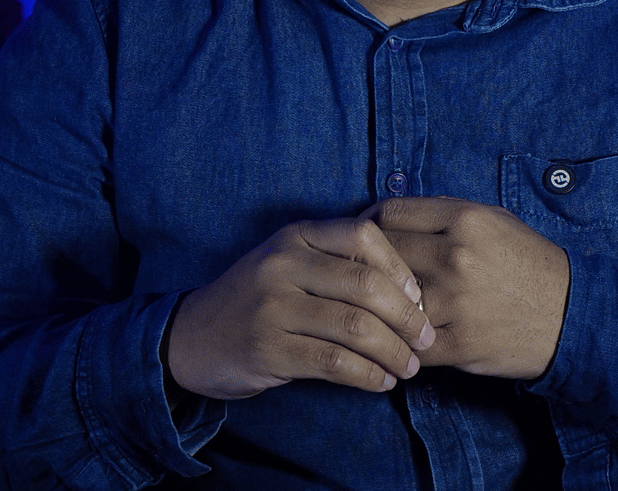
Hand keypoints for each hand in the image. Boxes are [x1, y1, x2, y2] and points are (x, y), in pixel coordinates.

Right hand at [166, 217, 435, 399]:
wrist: (191, 337)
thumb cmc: (259, 300)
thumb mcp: (291, 263)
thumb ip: (339, 263)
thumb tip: (414, 288)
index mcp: (296, 235)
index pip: (364, 236)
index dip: (401, 267)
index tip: (419, 297)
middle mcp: (282, 264)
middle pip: (366, 285)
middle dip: (408, 317)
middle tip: (426, 339)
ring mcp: (272, 307)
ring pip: (355, 327)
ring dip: (393, 352)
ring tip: (408, 367)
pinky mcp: (267, 349)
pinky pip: (334, 363)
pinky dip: (367, 375)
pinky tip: (380, 382)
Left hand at [365, 197, 569, 379]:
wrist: (571, 314)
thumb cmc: (530, 264)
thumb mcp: (495, 221)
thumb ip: (445, 214)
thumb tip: (394, 216)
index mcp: (464, 219)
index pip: (389, 214)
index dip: (367, 225)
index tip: (363, 238)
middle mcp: (455, 256)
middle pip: (380, 254)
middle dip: (367, 264)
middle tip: (362, 274)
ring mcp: (455, 301)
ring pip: (387, 300)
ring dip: (379, 306)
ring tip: (377, 309)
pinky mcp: (458, 342)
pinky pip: (407, 342)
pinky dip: (398, 342)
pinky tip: (399, 338)